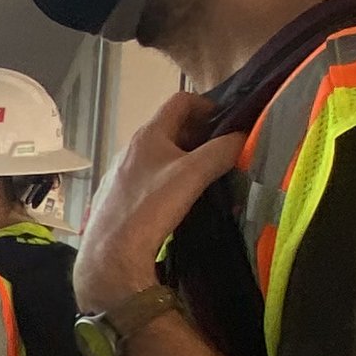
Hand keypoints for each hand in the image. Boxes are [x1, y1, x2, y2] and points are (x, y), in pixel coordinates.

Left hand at [74, 92, 242, 316]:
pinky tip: (179, 201)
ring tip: (207, 178)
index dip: (207, 105)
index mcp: (147, 134)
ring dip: (185, 160)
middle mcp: (130, 148)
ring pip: (160, 156)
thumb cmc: (150, 207)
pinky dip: (168, 181)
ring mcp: (121, 173)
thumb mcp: (193, 174)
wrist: (110, 253)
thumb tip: (245, 137)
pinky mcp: (117, 197)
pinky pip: (149, 178)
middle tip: (224, 153)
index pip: (180, 101)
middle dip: (200, 136)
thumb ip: (222, 151)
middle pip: (171, 129)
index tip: (227, 123)